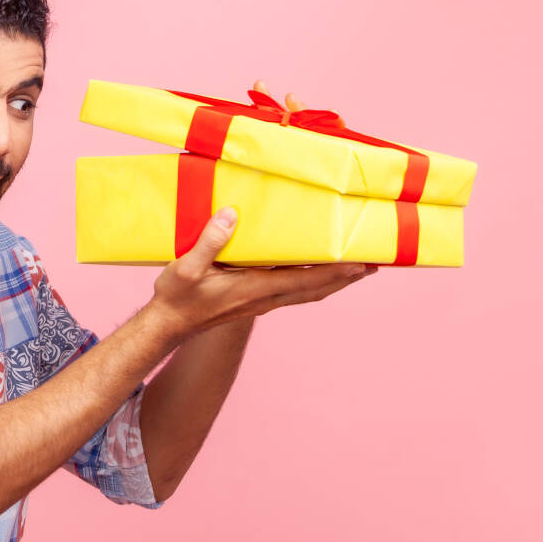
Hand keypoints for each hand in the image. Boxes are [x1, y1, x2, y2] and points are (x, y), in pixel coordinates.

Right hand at [147, 80, 370, 335]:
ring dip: (334, 281)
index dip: (336, 272)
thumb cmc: (177, 298)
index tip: (362, 262)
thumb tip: (231, 215)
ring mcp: (261, 302)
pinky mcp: (254, 301)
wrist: (168, 326)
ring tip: (356, 269)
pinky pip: (294, 291)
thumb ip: (210, 242)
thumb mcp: (186, 267)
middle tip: (374, 263)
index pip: (306, 280)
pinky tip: (316, 273)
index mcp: (254, 289)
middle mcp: (264, 298)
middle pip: (317, 288)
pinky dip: (314, 283)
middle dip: (346, 277)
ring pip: (309, 292)